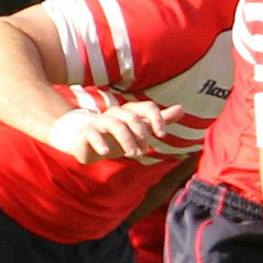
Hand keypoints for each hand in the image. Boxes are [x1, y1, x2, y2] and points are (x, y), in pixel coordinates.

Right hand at [46, 102, 188, 162]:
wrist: (81, 139)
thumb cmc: (114, 135)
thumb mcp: (138, 130)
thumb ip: (159, 121)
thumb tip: (181, 108)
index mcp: (129, 113)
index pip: (146, 108)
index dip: (157, 119)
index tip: (162, 135)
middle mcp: (115, 114)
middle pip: (131, 117)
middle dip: (140, 134)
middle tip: (144, 151)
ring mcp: (99, 122)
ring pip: (114, 125)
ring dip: (126, 140)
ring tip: (133, 154)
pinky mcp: (86, 133)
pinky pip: (92, 134)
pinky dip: (100, 143)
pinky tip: (106, 153)